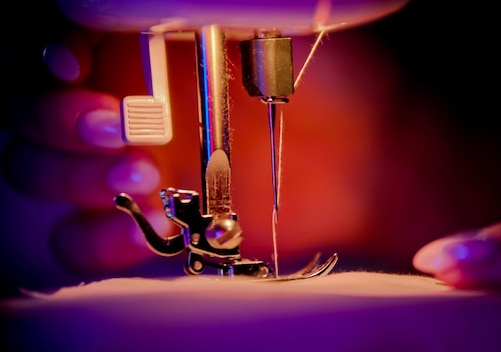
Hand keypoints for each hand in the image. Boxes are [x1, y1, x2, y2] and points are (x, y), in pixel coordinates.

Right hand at [1, 2, 411, 291]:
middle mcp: (120, 104)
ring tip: (142, 173)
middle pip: (26, 112)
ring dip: (70, 175)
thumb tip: (116, 3)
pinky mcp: (147, 223)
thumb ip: (186, 8)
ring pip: (37, 173)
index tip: (72, 65)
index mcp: (136, 48)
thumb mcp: (261, 19)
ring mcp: (126, 166)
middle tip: (117, 125)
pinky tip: (144, 228)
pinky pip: (79, 241)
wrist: (366, 157)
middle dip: (53, 120)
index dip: (37, 53)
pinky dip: (95, 240)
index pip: (46, 46)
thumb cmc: (325, 81)